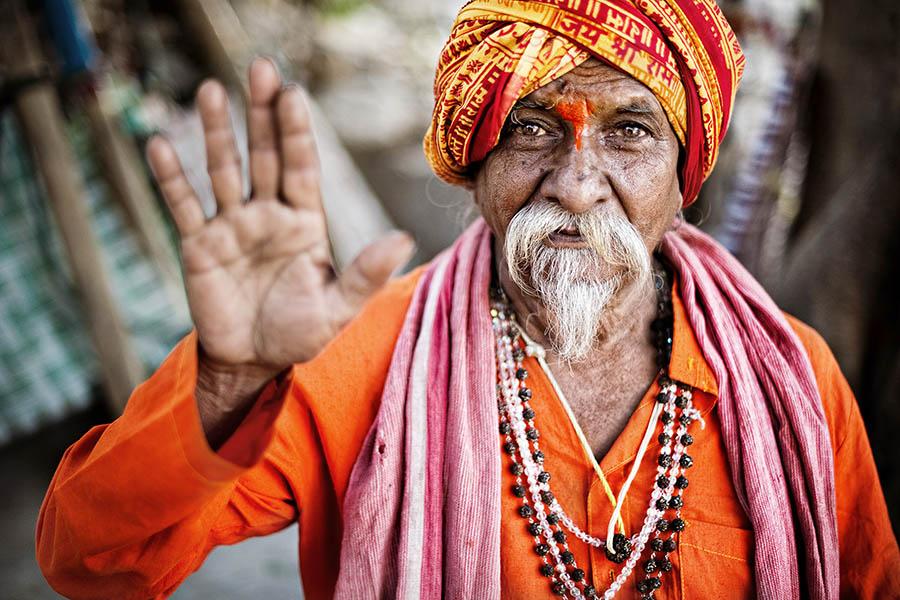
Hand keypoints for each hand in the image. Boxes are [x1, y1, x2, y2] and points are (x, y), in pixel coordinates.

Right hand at [147, 58, 414, 377]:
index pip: (301, 168)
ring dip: (217, 133)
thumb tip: (404, 239)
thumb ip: (365, 273)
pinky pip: (184, 206)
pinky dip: (172, 178)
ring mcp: (232, 226)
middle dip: (262, 114)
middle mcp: (269, 215)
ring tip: (212, 91)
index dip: (297, 133)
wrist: (254, 362)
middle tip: (260, 68)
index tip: (294, 95)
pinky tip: (160, 145)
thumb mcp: (338, 308)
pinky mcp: (199, 245)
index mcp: (305, 222)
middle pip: (265, 155)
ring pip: (224, 170)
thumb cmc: (300, 333)